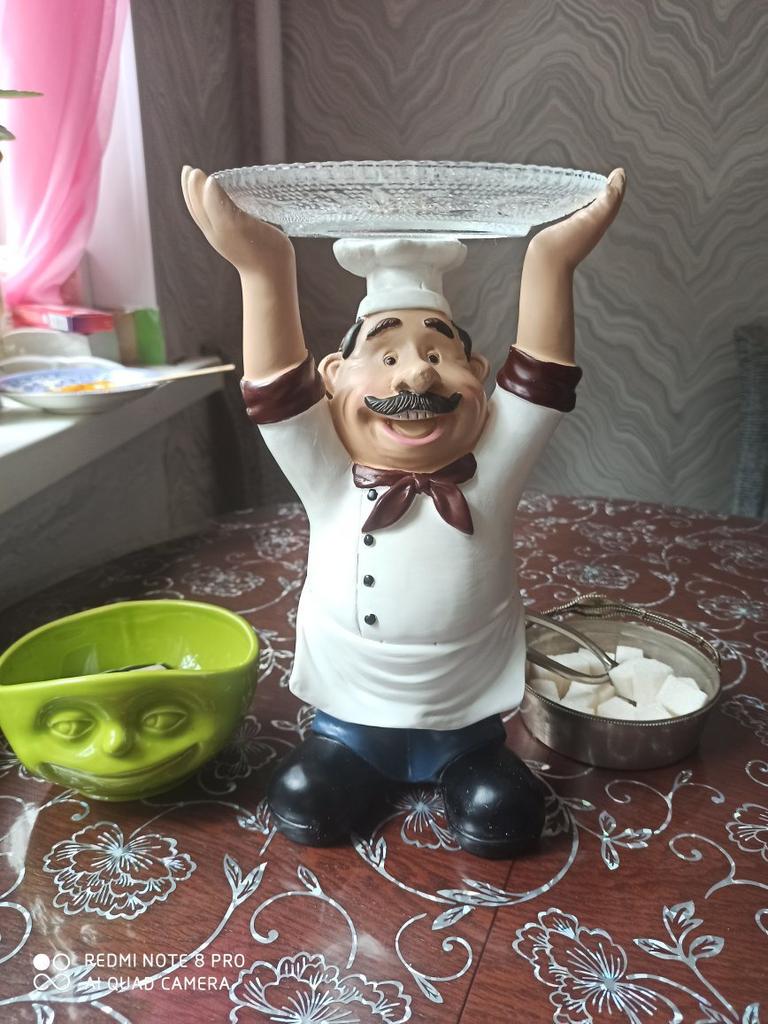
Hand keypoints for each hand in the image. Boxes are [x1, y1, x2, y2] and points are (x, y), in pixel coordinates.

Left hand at [180, 166, 294, 276]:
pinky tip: (225, 202)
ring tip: (200, 182)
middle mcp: (216, 230)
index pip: (198, 201)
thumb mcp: (234, 224)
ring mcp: (227, 236)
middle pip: (198, 207)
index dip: (194, 185)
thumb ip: (217, 203)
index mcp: (213, 225)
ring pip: (208, 213)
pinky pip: (223, 218)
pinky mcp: (240, 238)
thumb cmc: (256, 249)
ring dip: (202, 196)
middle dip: (192, 188)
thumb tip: (206, 180)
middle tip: (190, 170)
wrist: (271, 274)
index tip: (194, 169)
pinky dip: (218, 205)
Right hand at [527, 167, 626, 270]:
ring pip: (591, 210)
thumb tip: (619, 179)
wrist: (547, 262)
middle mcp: (592, 225)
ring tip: (592, 187)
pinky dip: (578, 205)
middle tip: (610, 177)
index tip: (618, 171)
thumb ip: (609, 200)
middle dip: (608, 190)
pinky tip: (571, 203)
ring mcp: (577, 229)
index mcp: (601, 220)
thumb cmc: (570, 241)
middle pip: (606, 205)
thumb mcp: (595, 217)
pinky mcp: (562, 231)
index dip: (618, 184)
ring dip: (593, 198)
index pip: (614, 199)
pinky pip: (575, 215)